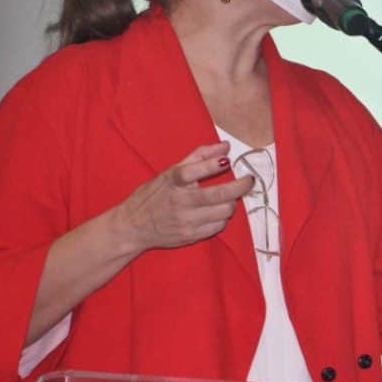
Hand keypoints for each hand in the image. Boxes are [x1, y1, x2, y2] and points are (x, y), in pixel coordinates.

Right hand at [112, 142, 254, 253]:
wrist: (132, 226)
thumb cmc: (153, 195)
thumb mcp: (169, 172)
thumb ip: (198, 156)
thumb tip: (225, 146)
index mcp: (172, 182)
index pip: (192, 171)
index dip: (212, 164)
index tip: (227, 160)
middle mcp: (180, 202)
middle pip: (219, 195)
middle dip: (241, 186)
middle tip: (248, 180)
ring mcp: (186, 221)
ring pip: (224, 211)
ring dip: (231, 202)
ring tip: (227, 197)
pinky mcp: (190, 236)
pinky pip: (218, 226)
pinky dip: (222, 218)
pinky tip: (216, 212)